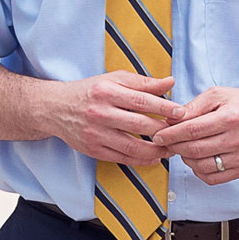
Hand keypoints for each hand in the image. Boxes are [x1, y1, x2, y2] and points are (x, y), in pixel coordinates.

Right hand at [46, 71, 183, 167]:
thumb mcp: (114, 79)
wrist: (56, 108)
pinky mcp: (93, 149)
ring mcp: (96, 133)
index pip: (141, 101)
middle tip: (181, 132)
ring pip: (132, 146)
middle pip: (139, 125)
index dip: (164, 107)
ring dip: (156, 150)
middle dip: (164, 130)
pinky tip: (154, 157)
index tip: (181, 112)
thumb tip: (170, 81)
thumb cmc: (90, 91)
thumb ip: (143, 83)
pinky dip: (141, 160)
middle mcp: (100, 113)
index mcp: (106, 91)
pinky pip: (122, 158)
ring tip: (171, 148)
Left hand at [152, 86, 238, 185]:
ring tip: (183, 148)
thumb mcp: (220, 95)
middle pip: (194, 149)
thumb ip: (195, 106)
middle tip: (166, 141)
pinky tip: (197, 159)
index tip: (158, 135)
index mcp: (232, 117)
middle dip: (174, 146)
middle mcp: (237, 139)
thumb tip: (172, 118)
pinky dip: (198, 171)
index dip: (170, 134)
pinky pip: (213, 178)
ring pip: (201, 166)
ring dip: (185, 158)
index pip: (192, 130)